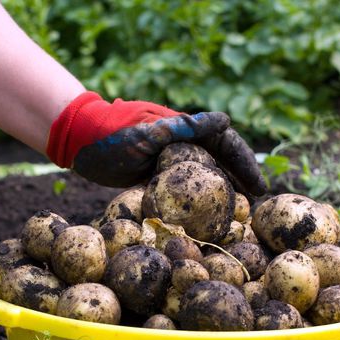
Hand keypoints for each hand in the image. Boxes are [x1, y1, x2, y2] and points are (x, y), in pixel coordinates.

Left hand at [46, 92, 265, 194]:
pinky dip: (194, 202)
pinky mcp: (153, 176)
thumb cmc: (112, 135)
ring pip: (201, 177)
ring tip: (237, 215)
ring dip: (220, 194)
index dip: (245, 165)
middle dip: (239, 182)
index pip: (225, 144)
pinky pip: (180, 189)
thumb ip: (184, 128)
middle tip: (256, 205)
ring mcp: (167, 160)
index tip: (260, 188)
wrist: (78, 142)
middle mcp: (180, 143)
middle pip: (218, 162)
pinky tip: (201, 219)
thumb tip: (225, 120)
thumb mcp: (150, 132)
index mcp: (184, 128)